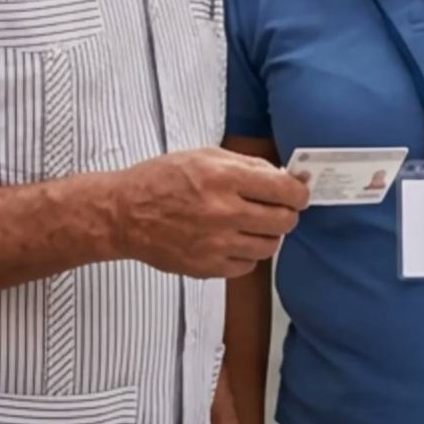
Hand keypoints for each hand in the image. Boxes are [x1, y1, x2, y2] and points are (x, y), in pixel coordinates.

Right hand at [108, 148, 308, 278]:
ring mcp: (216, 244)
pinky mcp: (207, 267)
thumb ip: (248, 166)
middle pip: (283, 221)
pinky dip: (247, 254)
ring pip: (269, 246)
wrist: (124, 214)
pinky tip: (233, 240)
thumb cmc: (162, 179)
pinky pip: (247, 265)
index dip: (300, 192)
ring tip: (251, 224)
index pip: (285, 190)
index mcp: (224, 178)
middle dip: (286, 213)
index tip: (299, 193)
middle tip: (277, 209)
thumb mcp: (205, 155)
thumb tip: (285, 177)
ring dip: (267, 235)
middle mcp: (223, 212)